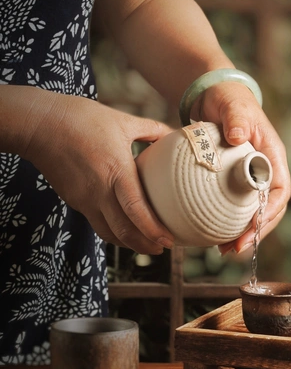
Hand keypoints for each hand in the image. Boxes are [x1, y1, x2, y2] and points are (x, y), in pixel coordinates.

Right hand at [25, 92, 174, 253]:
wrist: (39, 124)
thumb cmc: (81, 119)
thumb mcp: (122, 121)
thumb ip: (151, 129)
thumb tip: (174, 134)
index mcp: (116, 172)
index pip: (137, 211)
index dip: (153, 231)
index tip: (169, 240)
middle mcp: (99, 192)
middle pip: (124, 232)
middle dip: (145, 245)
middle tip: (163, 249)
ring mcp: (84, 199)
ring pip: (108, 233)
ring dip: (128, 243)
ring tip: (145, 245)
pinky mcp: (74, 200)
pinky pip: (96, 221)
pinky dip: (112, 230)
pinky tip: (123, 226)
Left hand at [191, 81, 290, 253]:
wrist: (216, 97)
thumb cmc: (229, 100)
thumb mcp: (233, 106)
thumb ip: (237, 118)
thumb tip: (239, 136)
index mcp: (272, 156)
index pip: (280, 190)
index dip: (269, 212)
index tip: (253, 227)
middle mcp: (266, 170)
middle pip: (270, 209)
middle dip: (257, 232)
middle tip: (236, 248)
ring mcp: (251, 178)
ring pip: (254, 212)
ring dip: (244, 234)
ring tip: (224, 251)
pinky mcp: (235, 182)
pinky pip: (236, 207)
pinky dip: (228, 224)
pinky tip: (212, 237)